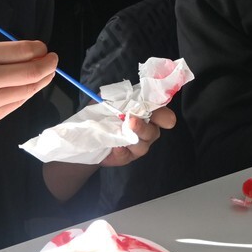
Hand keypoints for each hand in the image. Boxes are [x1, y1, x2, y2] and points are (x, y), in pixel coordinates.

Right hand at [0, 40, 56, 138]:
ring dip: (42, 80)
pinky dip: (27, 94)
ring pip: (29, 89)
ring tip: (47, 73)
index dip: (40, 50)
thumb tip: (25, 55)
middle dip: (49, 64)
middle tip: (53, 60)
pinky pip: (17, 103)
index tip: (44, 49)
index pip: (25, 50)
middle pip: (33, 71)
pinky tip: (29, 88)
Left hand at [41, 106, 176, 199]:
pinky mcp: (126, 157)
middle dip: (144, 127)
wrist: (87, 133)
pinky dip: (122, 151)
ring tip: (122, 131)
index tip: (160, 115)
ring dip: (133, 138)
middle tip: (131, 121)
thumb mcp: (107, 99)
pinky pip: (127, 155)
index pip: (163, 114)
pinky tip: (115, 146)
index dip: (164, 115)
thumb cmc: (102, 113)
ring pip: (143, 145)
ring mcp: (137, 145)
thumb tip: (127, 94)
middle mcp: (146, 130)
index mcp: (146, 114)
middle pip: (154, 131)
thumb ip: (119, 95)